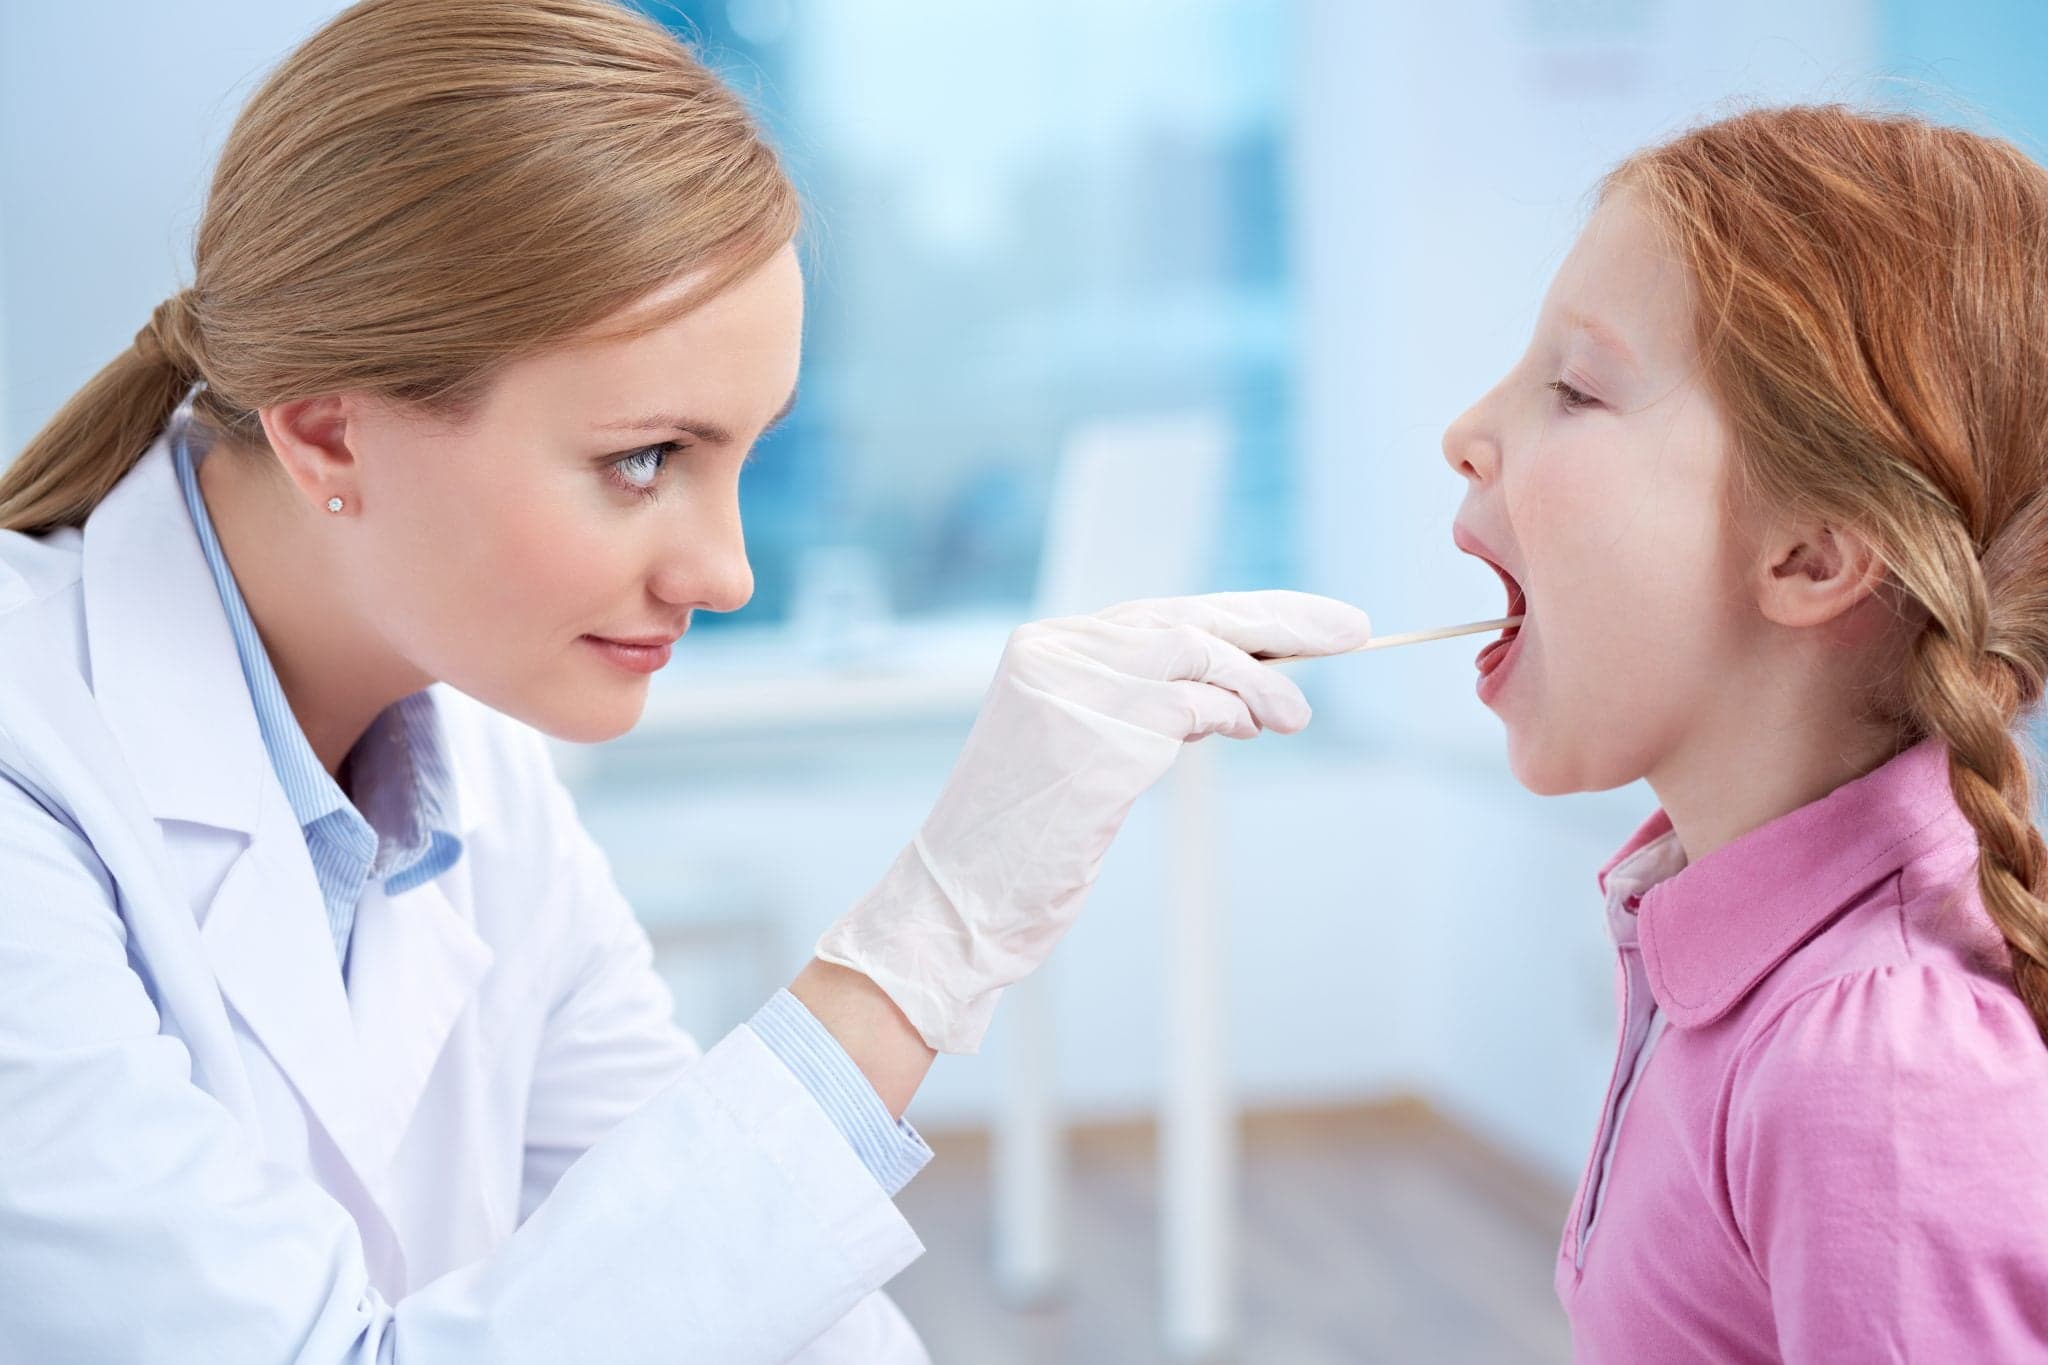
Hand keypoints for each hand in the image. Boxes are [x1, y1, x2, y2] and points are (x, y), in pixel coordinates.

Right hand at [813, 590, 1372, 1052]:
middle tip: (1353, 630)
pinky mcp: (1089, 744)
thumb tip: (1248, 679)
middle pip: (1189, 618)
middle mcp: (1054, 654)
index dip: (1252, 614)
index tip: (1318, 622)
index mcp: (1047, 647)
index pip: (1168, 612)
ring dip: (1259, 684)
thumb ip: (1147, 703)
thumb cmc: (1030, 837)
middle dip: (1281, 623)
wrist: (960, 902)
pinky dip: (1228, 715)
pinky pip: (1184, 710)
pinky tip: (1247, 731)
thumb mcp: (1085, 749)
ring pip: (1194, 654)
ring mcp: (1068, 694)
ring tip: (1294, 716)